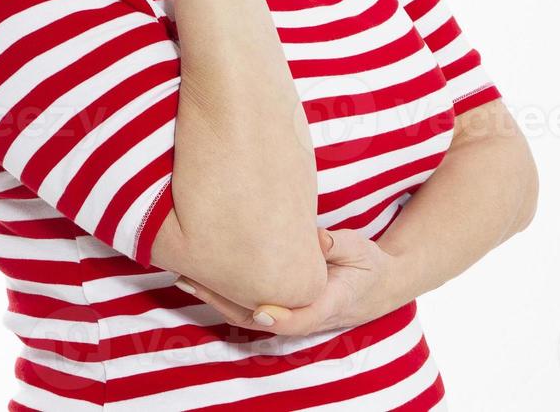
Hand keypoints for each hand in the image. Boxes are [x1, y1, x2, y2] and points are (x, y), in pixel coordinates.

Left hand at [173, 228, 405, 336]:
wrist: (375, 287)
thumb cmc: (367, 265)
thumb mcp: (361, 249)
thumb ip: (337, 245)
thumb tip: (317, 239)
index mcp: (329, 305)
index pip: (301, 320)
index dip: (280, 318)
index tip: (260, 310)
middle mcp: (305, 316)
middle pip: (260, 321)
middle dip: (225, 303)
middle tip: (193, 280)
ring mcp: (291, 315)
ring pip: (247, 316)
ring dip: (215, 299)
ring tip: (184, 276)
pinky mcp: (280, 308)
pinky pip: (247, 307)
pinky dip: (222, 295)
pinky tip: (199, 277)